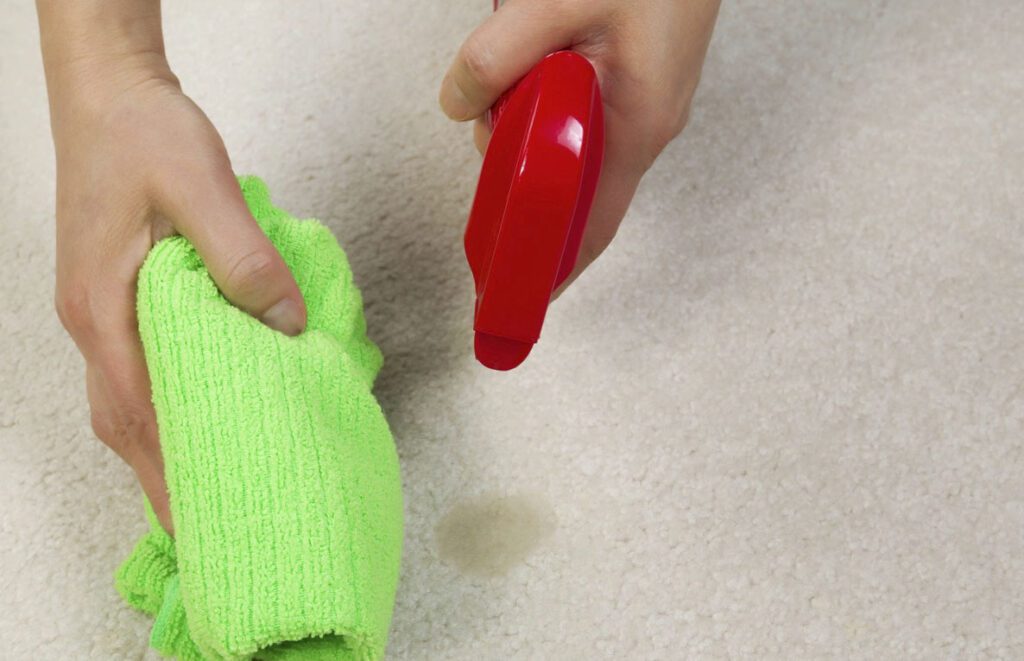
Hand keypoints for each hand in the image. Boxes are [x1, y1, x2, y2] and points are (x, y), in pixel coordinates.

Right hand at [38, 2, 306, 533]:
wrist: (110, 95)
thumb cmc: (146, 136)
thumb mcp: (202, 186)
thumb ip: (241, 257)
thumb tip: (283, 323)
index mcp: (107, 307)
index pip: (138, 410)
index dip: (168, 471)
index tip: (200, 522)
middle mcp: (94, 322)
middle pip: (125, 422)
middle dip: (162, 479)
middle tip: (207, 529)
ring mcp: (99, 311)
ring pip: (127, 402)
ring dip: (160, 449)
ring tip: (203, 490)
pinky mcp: (115, 297)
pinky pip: (136, 372)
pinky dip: (162, 407)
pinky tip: (195, 416)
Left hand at [440, 0, 720, 293]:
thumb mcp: (558, 1)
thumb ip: (498, 55)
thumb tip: (458, 101)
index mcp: (637, 126)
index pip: (588, 230)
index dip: (547, 271)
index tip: (509, 298)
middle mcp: (645, 128)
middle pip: (566, 187)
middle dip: (515, 163)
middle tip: (488, 111)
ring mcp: (641, 108)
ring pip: (566, 146)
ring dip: (525, 118)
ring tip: (515, 60)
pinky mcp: (631, 84)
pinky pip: (576, 115)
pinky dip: (542, 99)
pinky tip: (532, 57)